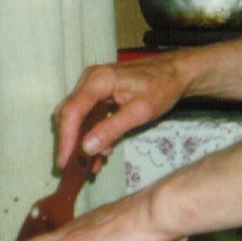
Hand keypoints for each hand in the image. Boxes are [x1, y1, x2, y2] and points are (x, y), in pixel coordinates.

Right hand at [54, 55, 191, 169]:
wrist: (176, 72)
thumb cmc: (162, 87)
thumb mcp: (140, 112)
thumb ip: (112, 129)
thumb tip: (86, 148)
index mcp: (98, 80)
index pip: (72, 111)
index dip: (66, 139)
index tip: (64, 162)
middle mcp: (90, 80)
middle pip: (69, 114)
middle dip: (71, 143)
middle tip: (76, 168)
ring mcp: (93, 86)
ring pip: (77, 117)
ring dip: (82, 141)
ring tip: (94, 164)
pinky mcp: (99, 93)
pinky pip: (88, 116)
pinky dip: (92, 134)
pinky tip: (102, 152)